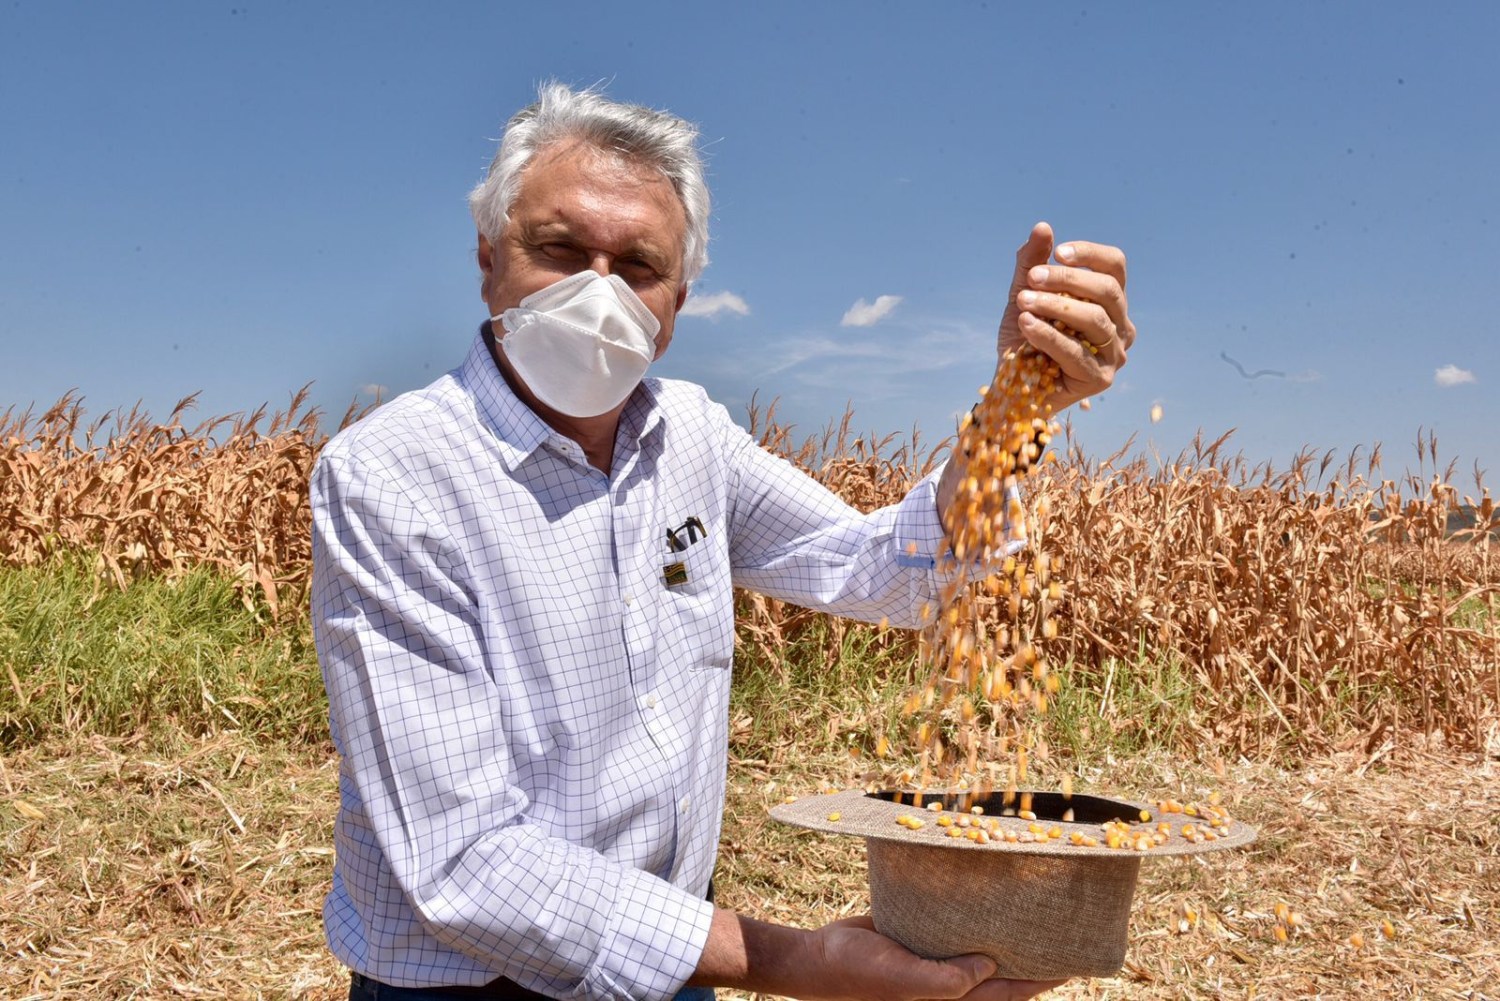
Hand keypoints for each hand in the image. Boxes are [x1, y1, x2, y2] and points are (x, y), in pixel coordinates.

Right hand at [807, 916, 1066, 1000]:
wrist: (818, 957)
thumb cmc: (860, 977)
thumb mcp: (905, 982)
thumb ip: (948, 981)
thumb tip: (991, 967)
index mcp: (952, 999)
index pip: (1008, 993)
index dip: (1041, 980)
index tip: (1072, 963)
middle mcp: (949, 981)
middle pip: (1001, 971)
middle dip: (1028, 955)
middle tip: (1058, 929)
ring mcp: (934, 959)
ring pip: (979, 947)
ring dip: (1001, 932)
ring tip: (1030, 909)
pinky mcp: (918, 937)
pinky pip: (952, 928)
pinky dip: (970, 916)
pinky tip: (985, 895)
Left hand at [996, 221, 1134, 413]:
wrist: (1010, 387)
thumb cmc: (1023, 339)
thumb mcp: (1024, 295)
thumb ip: (1032, 264)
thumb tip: (1043, 227)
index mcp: (1111, 302)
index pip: (1115, 266)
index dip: (1090, 254)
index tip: (1058, 252)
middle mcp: (1121, 326)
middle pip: (1108, 290)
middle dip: (1067, 279)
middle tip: (1032, 278)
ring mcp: (1116, 354)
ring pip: (1094, 320)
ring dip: (1055, 306)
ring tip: (1023, 302)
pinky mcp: (1101, 379)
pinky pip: (1077, 352)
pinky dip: (1048, 335)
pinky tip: (1025, 324)